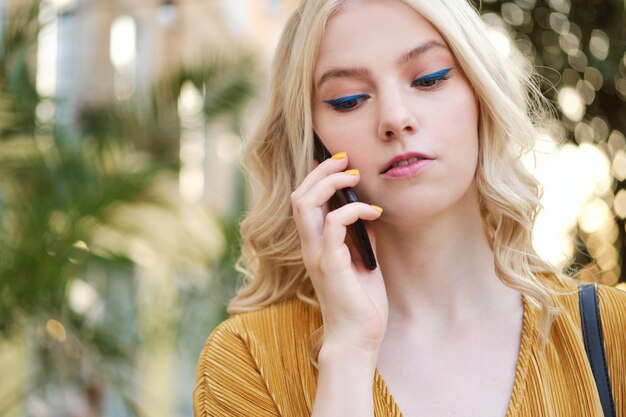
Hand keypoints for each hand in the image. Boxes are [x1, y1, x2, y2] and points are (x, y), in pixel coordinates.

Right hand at [290, 152, 387, 353]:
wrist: (357, 339)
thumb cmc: (360, 304)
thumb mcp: (363, 262)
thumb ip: (359, 237)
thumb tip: (368, 213)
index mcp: (314, 246)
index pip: (304, 202)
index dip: (317, 177)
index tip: (339, 163)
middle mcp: (309, 247)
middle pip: (300, 195)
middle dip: (321, 171)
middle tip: (345, 160)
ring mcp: (317, 255)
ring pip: (306, 203)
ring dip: (330, 183)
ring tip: (354, 176)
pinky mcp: (330, 264)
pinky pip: (333, 223)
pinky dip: (354, 210)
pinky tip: (373, 212)